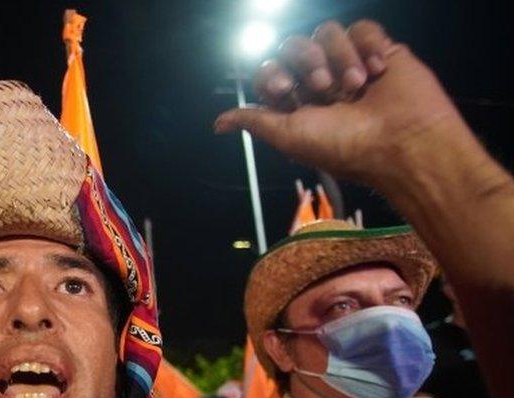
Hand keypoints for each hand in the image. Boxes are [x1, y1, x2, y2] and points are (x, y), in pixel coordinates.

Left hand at [214, 20, 472, 188]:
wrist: (402, 143)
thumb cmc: (344, 146)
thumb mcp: (288, 136)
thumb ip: (255, 121)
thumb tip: (218, 123)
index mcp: (297, 102)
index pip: (270, 71)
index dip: (272, 75)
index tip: (285, 91)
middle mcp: (322, 81)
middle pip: (294, 46)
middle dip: (305, 61)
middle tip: (323, 88)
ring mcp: (351, 64)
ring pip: (327, 33)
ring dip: (338, 57)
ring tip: (355, 86)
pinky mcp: (380, 51)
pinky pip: (362, 28)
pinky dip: (368, 46)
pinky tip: (378, 72)